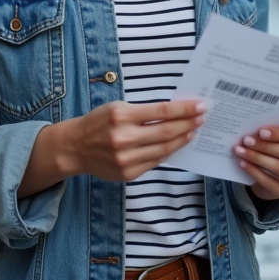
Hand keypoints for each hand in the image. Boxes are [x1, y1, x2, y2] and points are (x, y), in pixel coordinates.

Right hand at [62, 100, 206, 182]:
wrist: (76, 147)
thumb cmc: (99, 122)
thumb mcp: (117, 108)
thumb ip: (143, 112)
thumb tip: (174, 113)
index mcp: (122, 116)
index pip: (162, 112)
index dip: (184, 109)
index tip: (200, 106)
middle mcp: (124, 138)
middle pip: (166, 131)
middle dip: (188, 123)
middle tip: (202, 118)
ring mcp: (126, 159)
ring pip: (164, 148)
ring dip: (182, 139)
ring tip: (193, 131)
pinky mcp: (128, 173)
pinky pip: (155, 162)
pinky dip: (168, 152)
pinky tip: (176, 145)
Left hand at [233, 126, 278, 200]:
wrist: (277, 174)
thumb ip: (274, 134)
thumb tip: (253, 130)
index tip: (261, 132)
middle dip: (265, 146)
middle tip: (247, 140)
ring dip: (257, 158)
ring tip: (240, 151)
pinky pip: (270, 181)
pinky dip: (254, 171)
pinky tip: (243, 163)